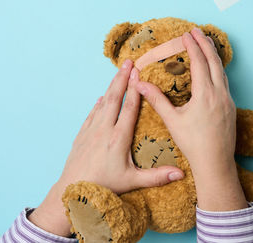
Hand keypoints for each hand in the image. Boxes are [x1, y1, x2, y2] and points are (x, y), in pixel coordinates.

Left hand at [29, 59, 183, 236]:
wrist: (72, 190)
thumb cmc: (104, 186)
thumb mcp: (132, 181)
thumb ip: (157, 176)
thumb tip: (181, 174)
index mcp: (119, 137)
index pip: (129, 107)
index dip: (135, 89)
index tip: (139, 72)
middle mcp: (104, 129)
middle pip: (114, 98)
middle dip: (122, 78)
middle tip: (128, 62)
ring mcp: (91, 130)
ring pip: (102, 103)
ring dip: (111, 86)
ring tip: (118, 73)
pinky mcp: (82, 135)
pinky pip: (92, 114)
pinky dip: (98, 104)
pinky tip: (101, 98)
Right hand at [135, 28, 247, 210]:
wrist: (216, 163)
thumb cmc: (193, 144)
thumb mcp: (172, 121)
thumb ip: (157, 100)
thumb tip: (139, 85)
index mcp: (205, 94)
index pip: (199, 62)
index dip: (192, 46)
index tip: (186, 34)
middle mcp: (220, 94)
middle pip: (214, 61)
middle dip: (205, 44)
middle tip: (197, 31)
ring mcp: (228, 100)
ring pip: (222, 71)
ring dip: (213, 55)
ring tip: (206, 44)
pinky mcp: (231, 107)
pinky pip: (225, 81)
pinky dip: (218, 69)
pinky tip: (214, 70)